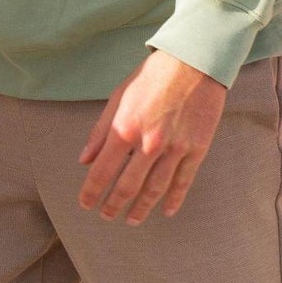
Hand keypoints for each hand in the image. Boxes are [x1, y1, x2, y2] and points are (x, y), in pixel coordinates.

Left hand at [77, 51, 226, 223]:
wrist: (194, 63)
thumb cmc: (152, 77)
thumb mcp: (118, 97)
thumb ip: (100, 131)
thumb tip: (84, 159)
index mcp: (124, 129)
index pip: (102, 171)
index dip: (92, 192)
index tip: (85, 204)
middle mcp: (149, 144)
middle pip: (128, 187)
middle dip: (114, 205)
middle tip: (106, 216)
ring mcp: (175, 149)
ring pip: (155, 190)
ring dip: (141, 209)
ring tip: (131, 219)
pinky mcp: (197, 149)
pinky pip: (183, 182)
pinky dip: (174, 200)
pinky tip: (165, 211)